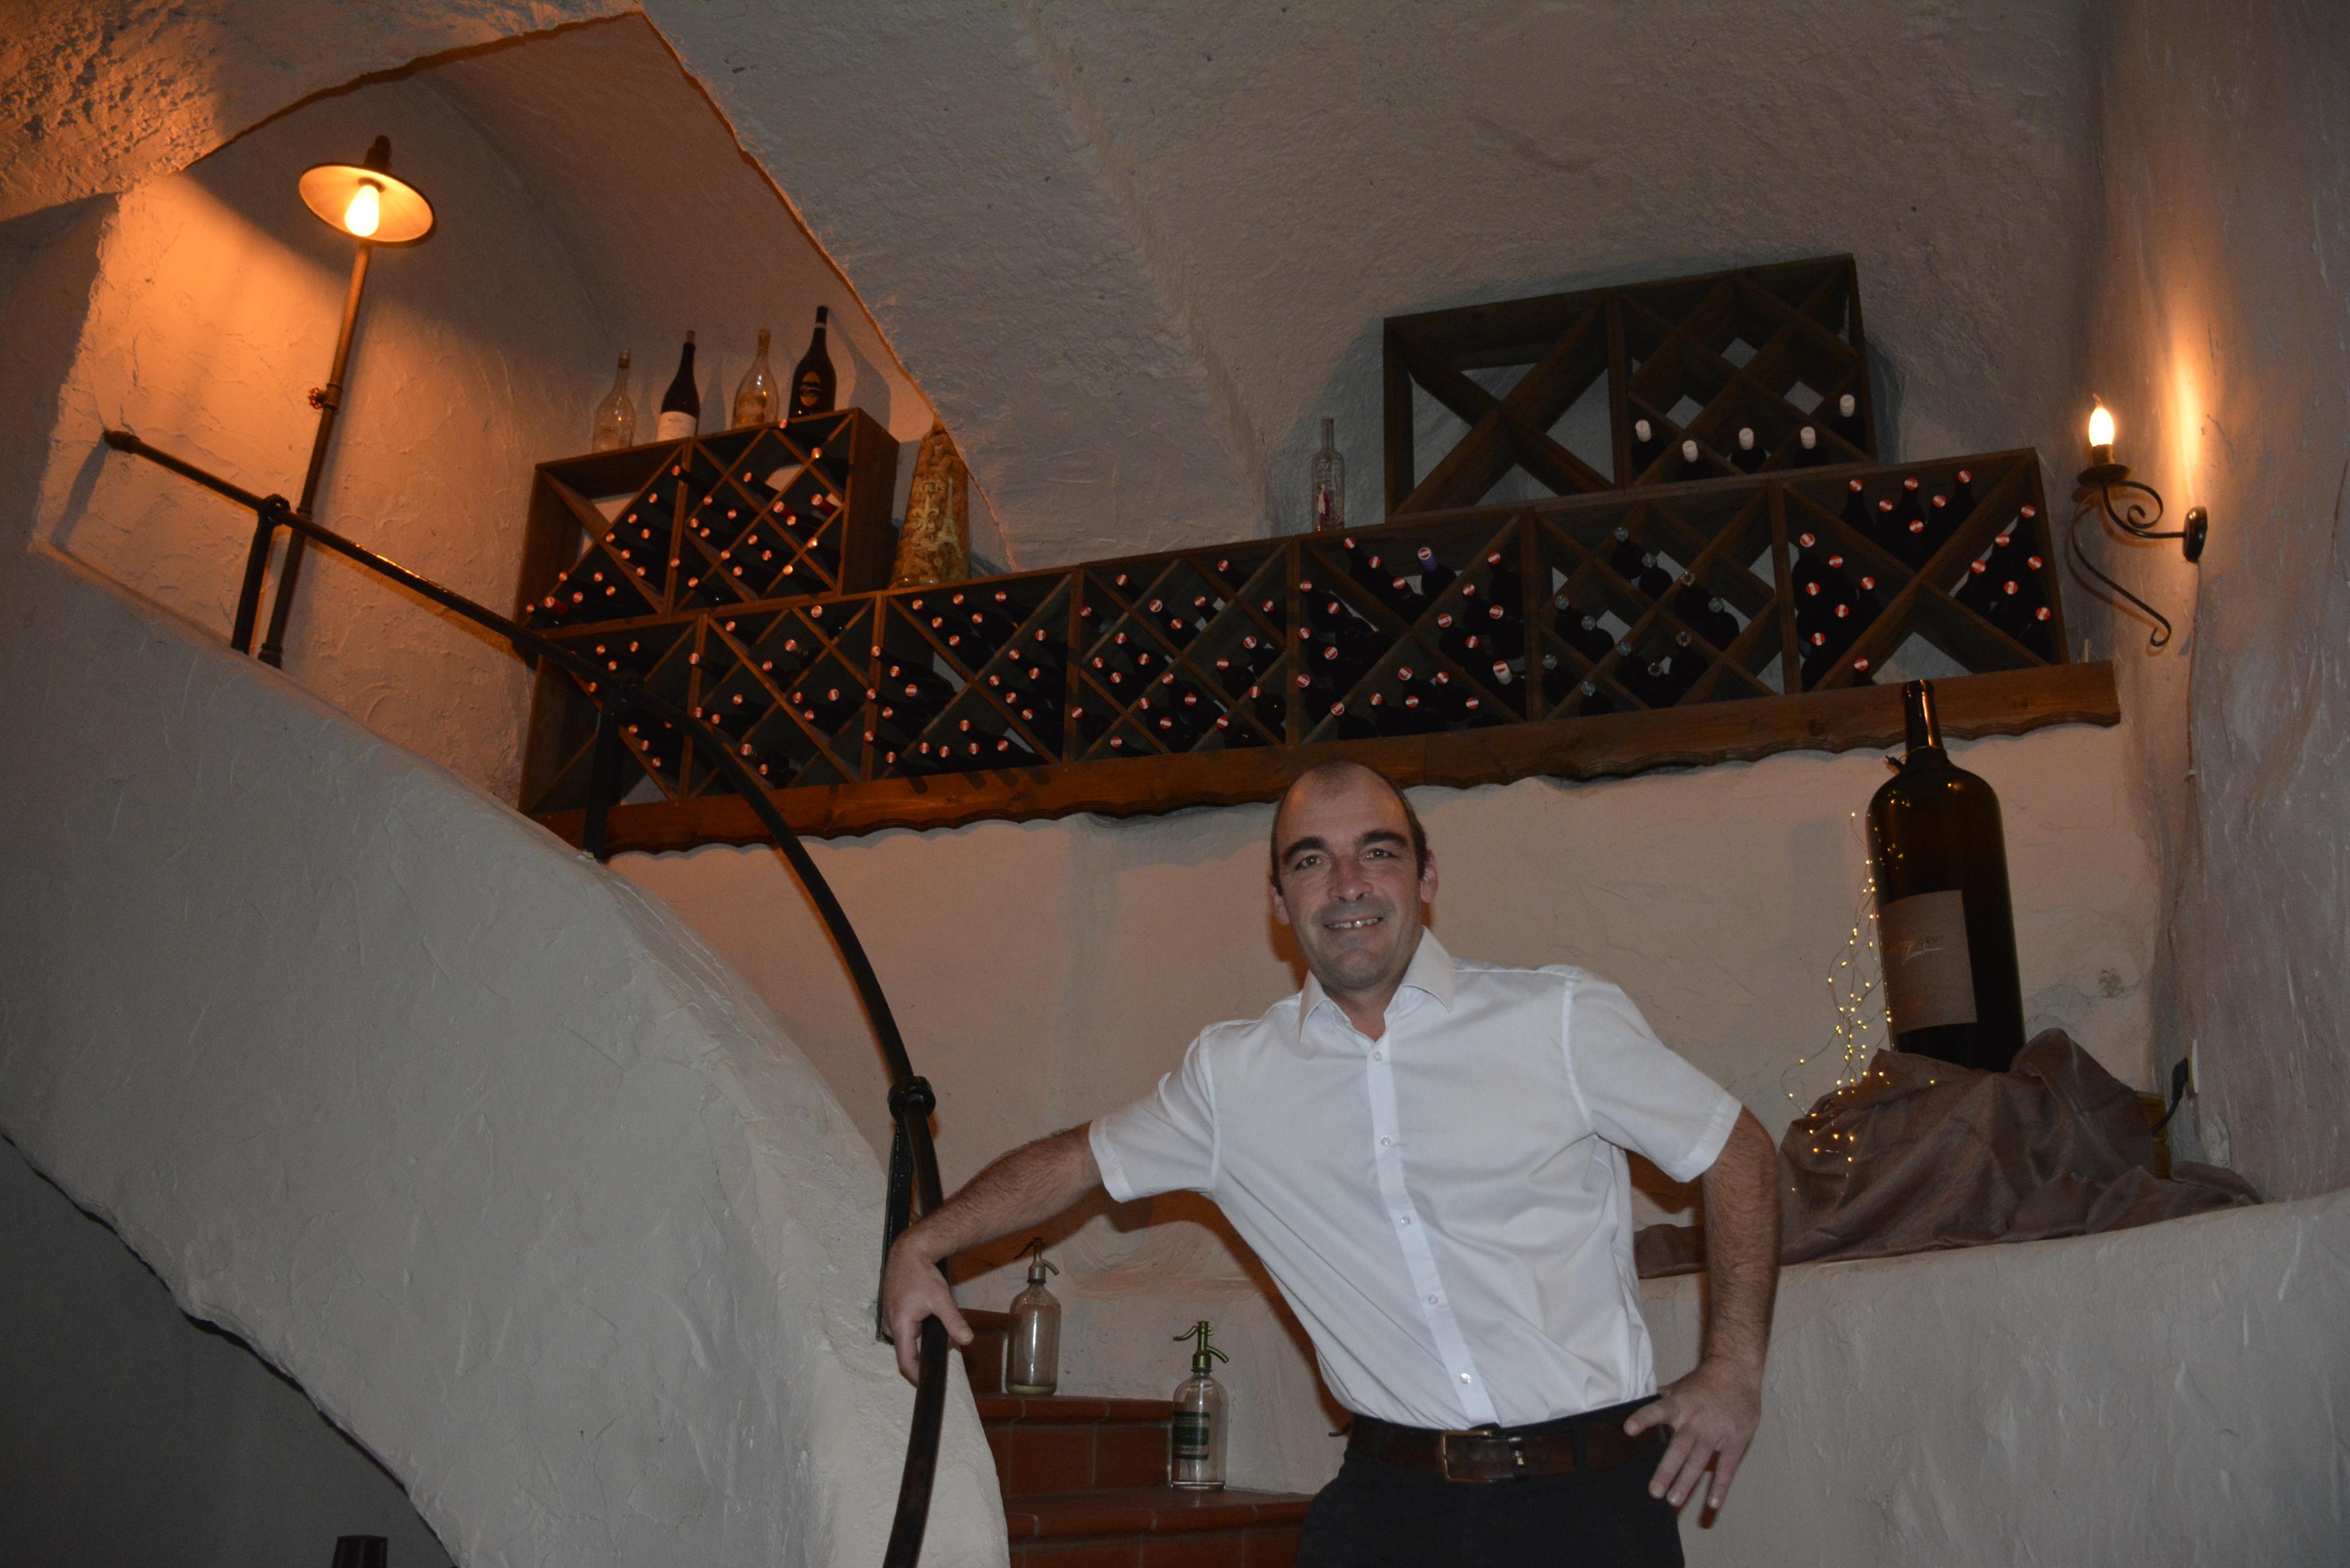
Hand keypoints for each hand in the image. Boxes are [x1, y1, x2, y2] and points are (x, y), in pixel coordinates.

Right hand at [880, 1233, 972, 1384]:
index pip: (905, 1362)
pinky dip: (917, 1328)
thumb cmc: (921, 1274)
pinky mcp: (893, 1312)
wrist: (908, 1252)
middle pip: (907, 1352)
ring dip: (922, 1339)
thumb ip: (953, 1322)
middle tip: (945, 1345)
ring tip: (937, 1324)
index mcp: (900, 1327)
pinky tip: (928, 1316)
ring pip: (907, 1339)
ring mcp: (890, 1319)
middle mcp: (890, 1326)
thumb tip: (967, 1340)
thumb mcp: (941, 1299)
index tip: (929, 1383)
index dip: (917, 1376)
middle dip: (925, 1354)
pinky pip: (905, 1329)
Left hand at [1625, 1355, 1761, 1512]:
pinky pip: (1727, 1467)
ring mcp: (1716, 1431)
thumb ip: (1659, 1400)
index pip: (1657, 1411)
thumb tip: (1632, 1401)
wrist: (1736, 1370)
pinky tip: (1712, 1503)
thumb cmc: (1703, 1382)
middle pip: (1679, 1448)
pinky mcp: (1736, 1440)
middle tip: (1654, 1492)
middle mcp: (1695, 1420)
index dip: (1643, 1419)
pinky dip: (1720, 1485)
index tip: (1628, 1429)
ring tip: (1674, 1500)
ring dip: (1687, 1481)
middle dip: (1666, 1470)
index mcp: (1679, 1405)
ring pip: (1699, 1460)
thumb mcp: (1679, 1387)